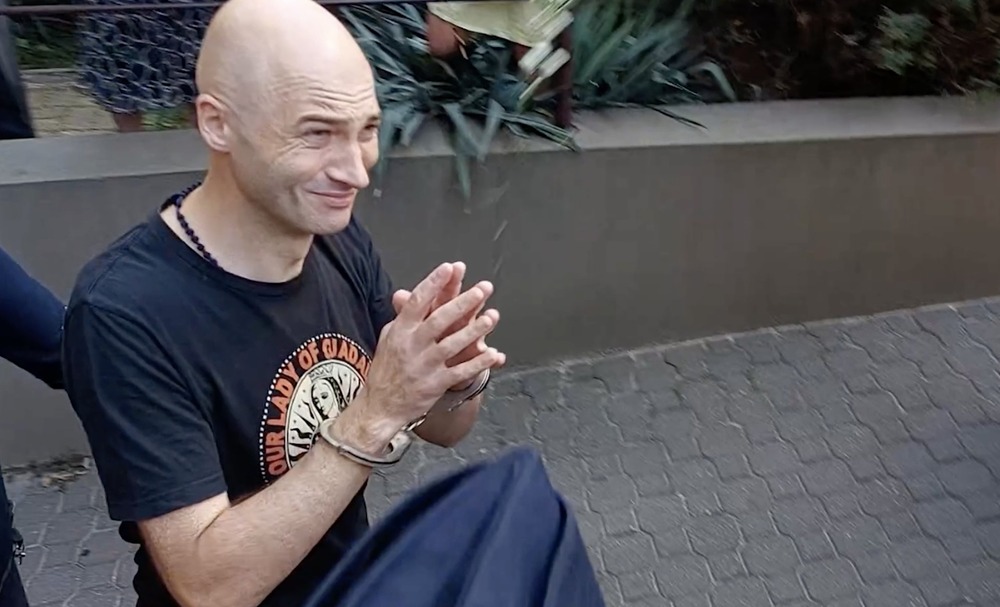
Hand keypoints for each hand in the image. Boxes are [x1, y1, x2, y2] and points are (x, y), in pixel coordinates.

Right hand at [359, 263, 503, 432]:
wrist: (380, 406)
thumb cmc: (387, 369)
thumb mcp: (388, 338)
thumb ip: (402, 317)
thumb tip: (406, 294)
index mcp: (400, 331)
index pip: (417, 302)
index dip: (433, 283)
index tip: (448, 268)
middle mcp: (412, 346)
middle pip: (440, 320)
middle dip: (462, 303)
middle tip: (481, 289)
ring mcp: (425, 366)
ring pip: (453, 344)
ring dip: (474, 331)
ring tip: (492, 317)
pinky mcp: (436, 384)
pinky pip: (460, 372)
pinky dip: (478, 364)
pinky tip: (494, 354)